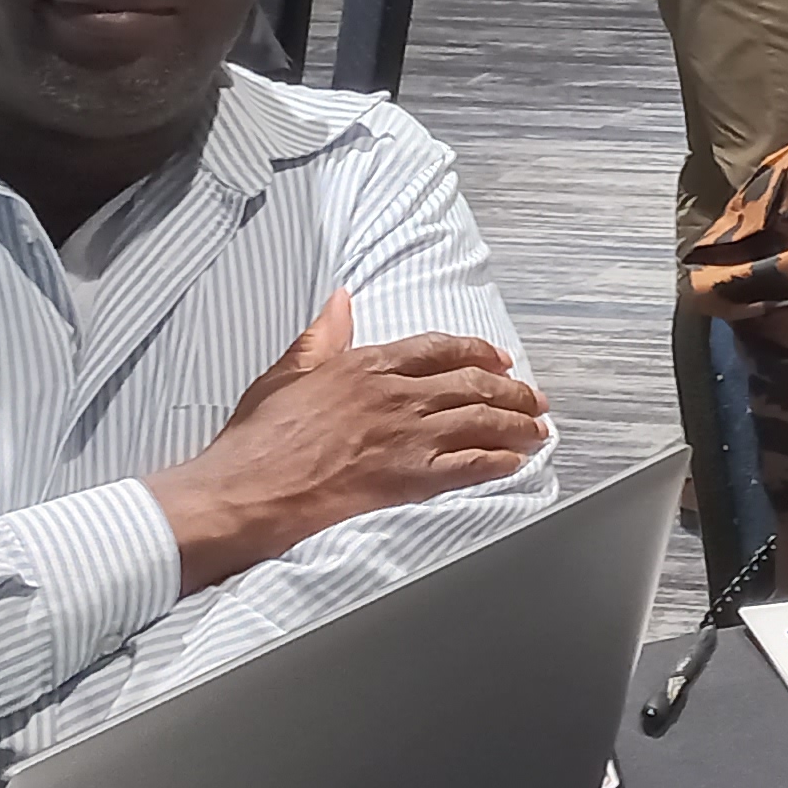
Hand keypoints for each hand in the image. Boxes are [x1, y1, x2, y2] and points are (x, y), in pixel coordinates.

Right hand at [144, 291, 548, 590]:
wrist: (249, 488)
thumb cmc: (259, 437)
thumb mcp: (287, 371)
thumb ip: (322, 334)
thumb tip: (341, 299)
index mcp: (366, 365)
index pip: (439, 349)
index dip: (478, 353)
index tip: (502, 359)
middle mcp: (395, 396)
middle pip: (472, 385)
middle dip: (512, 391)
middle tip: (535, 399)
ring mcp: (406, 437)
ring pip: (480, 422)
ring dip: (517, 425)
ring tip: (538, 430)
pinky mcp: (409, 478)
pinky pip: (470, 466)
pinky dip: (499, 462)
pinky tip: (516, 462)